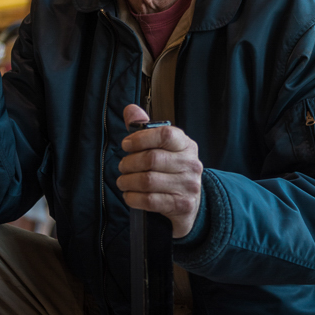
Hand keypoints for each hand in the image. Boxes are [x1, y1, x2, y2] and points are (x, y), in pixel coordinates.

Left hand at [118, 104, 202, 238]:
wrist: (192, 203)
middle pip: (152, 159)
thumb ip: (146, 129)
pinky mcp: (182, 204)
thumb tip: (130, 109)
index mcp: (186, 145)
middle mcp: (191, 164)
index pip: (165, 135)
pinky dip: (133, 198)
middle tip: (122, 166)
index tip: (126, 145)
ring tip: (123, 181)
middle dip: (129, 163)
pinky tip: (129, 195)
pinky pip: (150, 200)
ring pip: (148, 181)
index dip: (141, 138)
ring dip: (128, 181)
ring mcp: (188, 185)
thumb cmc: (172, 171)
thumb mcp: (164, 149)